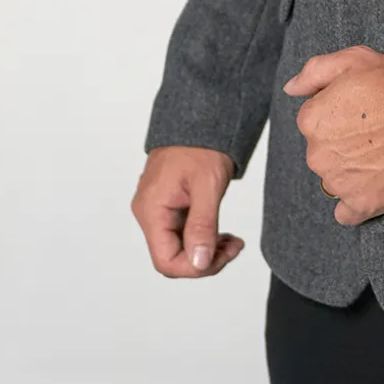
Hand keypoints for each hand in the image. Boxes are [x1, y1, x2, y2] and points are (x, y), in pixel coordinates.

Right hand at [130, 145, 243, 277]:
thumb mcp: (207, 185)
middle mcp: (149, 212)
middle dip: (205, 259)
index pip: (166, 260)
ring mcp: (158, 208)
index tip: (224, 255)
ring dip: (206, 250)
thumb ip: (202, 225)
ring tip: (232, 241)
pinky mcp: (169, 204)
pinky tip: (221, 234)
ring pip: (179, 246)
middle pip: (172, 256)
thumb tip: (198, 263)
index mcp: (152, 210)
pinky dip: (202, 237)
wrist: (202, 115)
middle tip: (235, 246)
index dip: (195, 268)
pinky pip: (182, 232)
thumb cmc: (202, 144)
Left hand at [282, 47, 383, 224]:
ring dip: (354, 170)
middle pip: (324, 151)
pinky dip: (358, 202)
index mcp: (312, 120)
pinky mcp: (362, 204)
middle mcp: (317, 154)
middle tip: (376, 130)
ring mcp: (338, 183)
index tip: (362, 111)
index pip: (315, 122)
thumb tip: (291, 88)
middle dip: (344, 143)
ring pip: (336, 178)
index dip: (340, 114)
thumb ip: (314, 72)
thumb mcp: (354, 60)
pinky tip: (375, 184)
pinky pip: (347, 213)